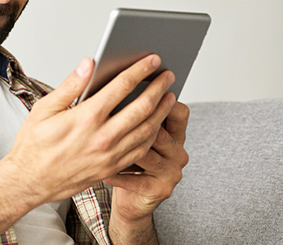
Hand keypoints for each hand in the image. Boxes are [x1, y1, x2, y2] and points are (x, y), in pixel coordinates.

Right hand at [0, 54, 176, 205]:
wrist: (30, 181)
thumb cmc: (34, 145)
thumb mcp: (44, 109)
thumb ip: (70, 85)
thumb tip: (88, 64)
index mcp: (86, 117)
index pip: (122, 86)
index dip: (140, 70)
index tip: (152, 60)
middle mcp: (102, 136)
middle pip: (142, 107)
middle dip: (159, 88)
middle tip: (169, 76)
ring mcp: (110, 155)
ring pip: (147, 129)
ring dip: (162, 111)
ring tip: (170, 97)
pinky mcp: (112, 168)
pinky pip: (141, 149)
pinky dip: (153, 134)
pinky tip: (156, 125)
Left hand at [106, 97, 189, 243]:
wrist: (128, 199)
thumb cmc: (124, 159)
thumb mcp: (129, 132)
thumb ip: (127, 110)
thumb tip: (110, 83)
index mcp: (174, 133)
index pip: (180, 112)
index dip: (165, 100)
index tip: (143, 89)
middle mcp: (178, 151)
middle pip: (161, 131)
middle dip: (137, 120)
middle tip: (113, 111)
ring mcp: (172, 172)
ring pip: (148, 154)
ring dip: (125, 147)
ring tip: (105, 140)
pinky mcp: (160, 190)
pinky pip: (136, 179)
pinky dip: (117, 175)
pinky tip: (102, 169)